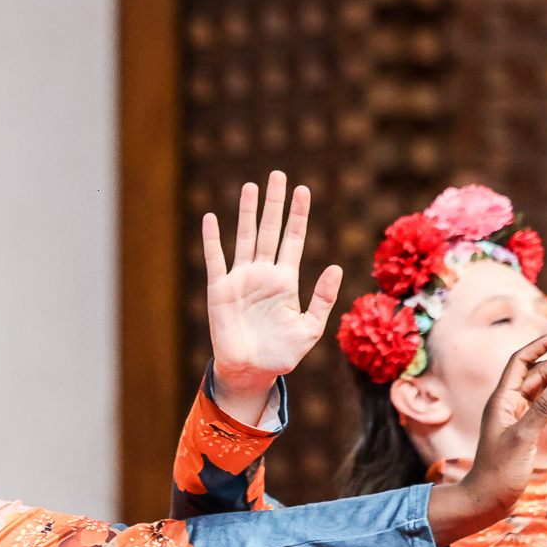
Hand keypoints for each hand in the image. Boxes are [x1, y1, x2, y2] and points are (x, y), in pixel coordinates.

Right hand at [203, 170, 341, 425]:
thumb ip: (322, 299)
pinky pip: (215, 259)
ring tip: (251, 186)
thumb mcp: (310, 329)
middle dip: (274, 203)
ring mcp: (241, 279)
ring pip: (244, 237)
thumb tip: (336, 267)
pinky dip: (212, 239)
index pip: (294, 239)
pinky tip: (210, 218)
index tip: (303, 190)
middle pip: (269, 230)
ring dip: (247, 212)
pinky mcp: (220, 289)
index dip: (298, 215)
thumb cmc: (282, 354)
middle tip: (277, 175)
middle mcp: (263, 274)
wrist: (251, 371)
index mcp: (286, 281)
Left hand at [425, 329, 546, 545]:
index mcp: (500, 400)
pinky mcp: (523, 428)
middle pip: (537, 371)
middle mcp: (506, 403)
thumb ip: (543, 409)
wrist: (486, 499)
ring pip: (542, 384)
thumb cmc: (499, 472)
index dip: (543, 344)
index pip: (522, 361)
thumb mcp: (522, 439)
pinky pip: (542, 400)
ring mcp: (515, 415)